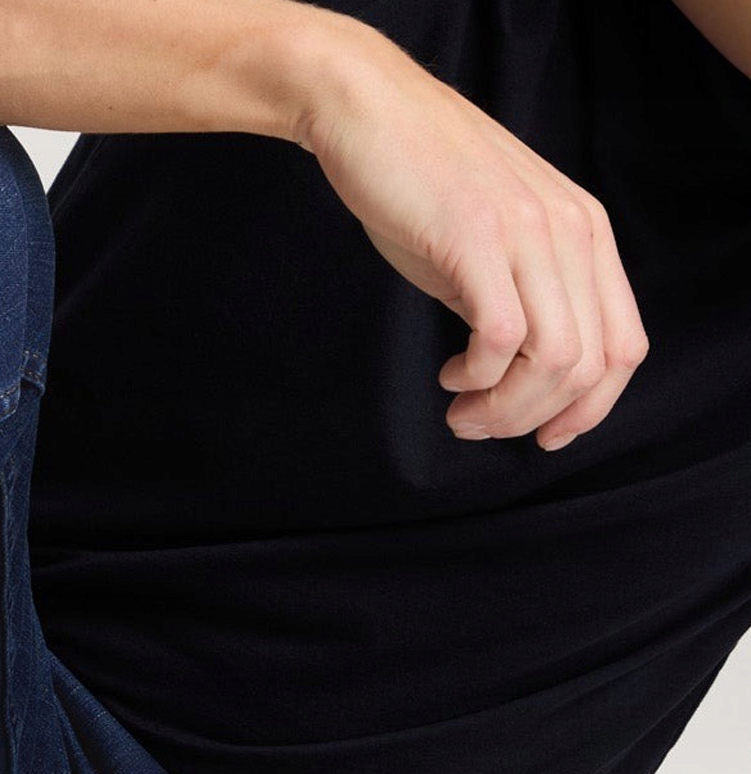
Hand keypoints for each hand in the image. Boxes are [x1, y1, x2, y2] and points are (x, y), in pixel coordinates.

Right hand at [297, 22, 649, 449]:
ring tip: (462, 410)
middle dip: (535, 418)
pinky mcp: (477, 238)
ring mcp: (527, 232)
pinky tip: (450, 374)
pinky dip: (477, 376)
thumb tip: (519, 378)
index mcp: (586, 235)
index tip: (542, 436)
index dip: (589, 410)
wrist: (372, 114)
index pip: (623, 346)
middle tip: (481, 425)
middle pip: (590, 365)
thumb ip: (524, 299)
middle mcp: (571, 232)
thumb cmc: (426, 185)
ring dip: (504, 408)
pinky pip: (501, 336)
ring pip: (553, 359)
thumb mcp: (498, 246)